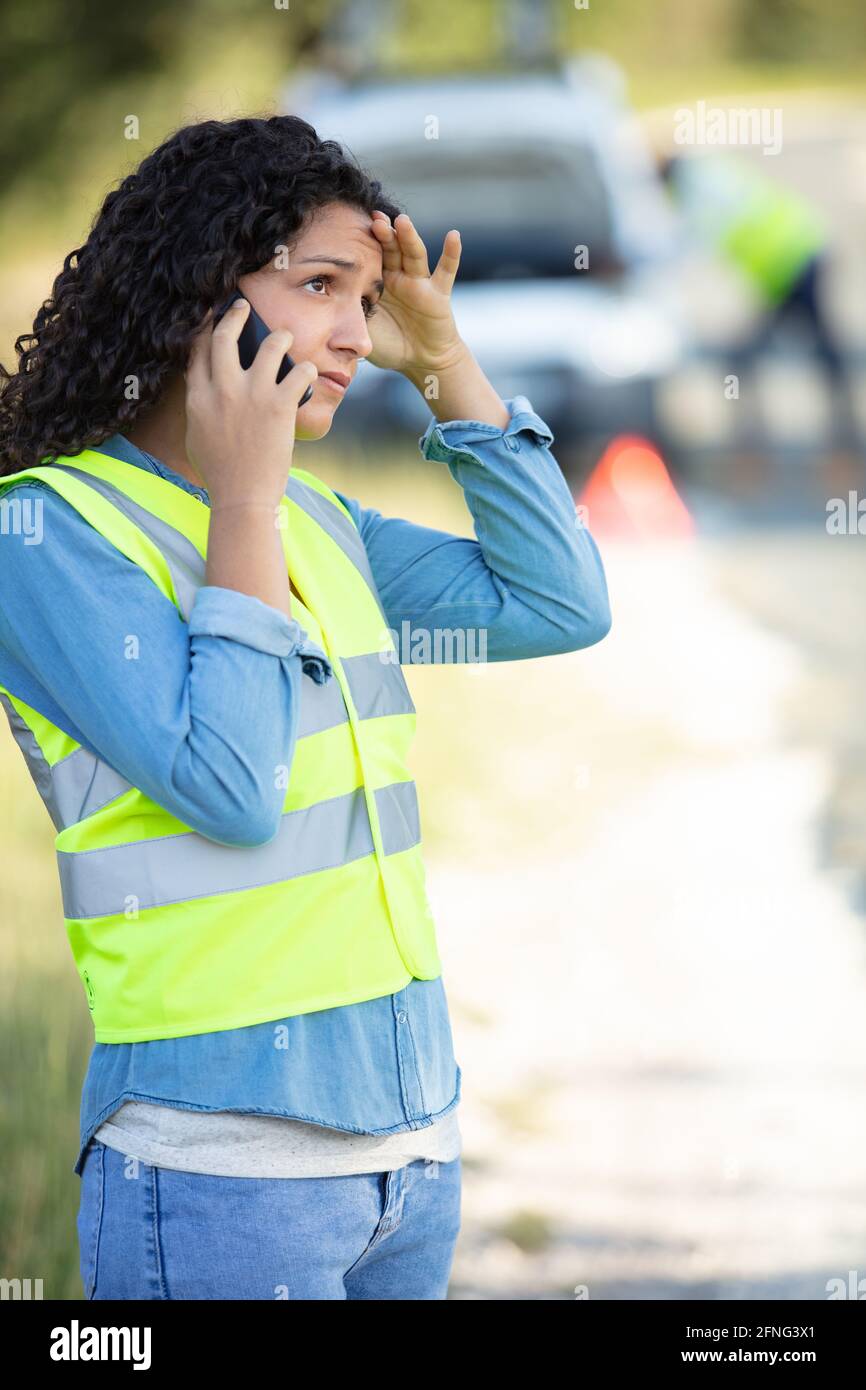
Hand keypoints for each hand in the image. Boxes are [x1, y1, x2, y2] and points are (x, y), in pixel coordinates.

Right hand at [184, 299, 317, 508]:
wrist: (242, 497)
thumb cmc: (220, 473)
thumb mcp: (196, 436)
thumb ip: (199, 406)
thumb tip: (202, 388)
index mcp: (198, 397)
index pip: (198, 350)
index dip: (205, 328)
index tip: (212, 316)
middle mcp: (222, 389)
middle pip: (225, 336)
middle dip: (234, 314)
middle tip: (242, 305)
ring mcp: (252, 395)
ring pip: (269, 344)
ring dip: (281, 336)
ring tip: (286, 336)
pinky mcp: (279, 406)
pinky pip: (299, 372)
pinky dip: (308, 370)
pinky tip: (310, 374)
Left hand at [366, 212, 466, 376]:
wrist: (420, 361)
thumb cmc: (390, 345)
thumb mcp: (365, 329)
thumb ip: (353, 313)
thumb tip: (333, 300)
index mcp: (379, 282)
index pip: (371, 256)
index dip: (364, 242)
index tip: (353, 225)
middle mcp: (399, 276)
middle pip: (392, 249)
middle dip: (385, 234)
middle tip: (375, 218)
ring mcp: (420, 282)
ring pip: (414, 255)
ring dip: (410, 237)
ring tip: (403, 221)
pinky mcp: (439, 293)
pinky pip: (446, 271)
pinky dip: (452, 253)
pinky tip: (454, 235)